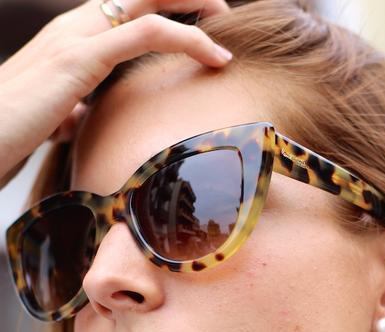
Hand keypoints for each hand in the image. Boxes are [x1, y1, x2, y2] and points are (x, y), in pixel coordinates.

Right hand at [0, 0, 231, 188]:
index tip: (199, 32)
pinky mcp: (80, 58)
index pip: (125, 10)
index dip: (164, 13)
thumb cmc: (9, 130)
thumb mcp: (49, 115)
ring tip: (226, 36)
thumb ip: (69, 108)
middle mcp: (75, 26)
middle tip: (221, 13)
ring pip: (149, 3)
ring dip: (194, 11)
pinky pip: (147, 34)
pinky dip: (188, 39)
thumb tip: (80, 119)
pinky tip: (216, 57)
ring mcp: (77, 36)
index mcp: (71, 38)